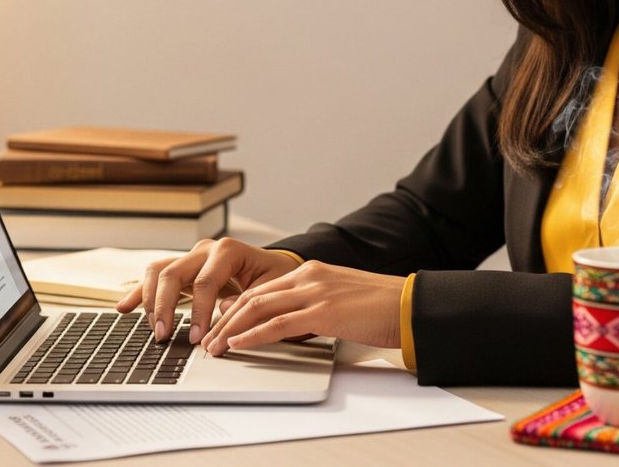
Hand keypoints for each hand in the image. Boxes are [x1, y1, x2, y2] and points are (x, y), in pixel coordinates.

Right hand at [115, 238, 300, 344]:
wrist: (276, 267)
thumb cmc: (276, 279)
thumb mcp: (272, 289)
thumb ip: (251, 299)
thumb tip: (222, 311)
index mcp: (228, 251)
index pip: (205, 281)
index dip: (198, 311)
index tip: (197, 338)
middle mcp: (205, 250)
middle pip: (173, 273)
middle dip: (165, 307)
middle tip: (164, 336)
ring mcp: (191, 257)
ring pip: (159, 271)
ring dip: (151, 301)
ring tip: (153, 329)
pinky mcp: (183, 269)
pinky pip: (155, 276)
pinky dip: (139, 292)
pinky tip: (124, 308)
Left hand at [201, 260, 403, 356]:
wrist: (409, 305)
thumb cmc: (379, 307)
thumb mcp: (337, 300)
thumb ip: (309, 306)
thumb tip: (283, 323)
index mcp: (310, 272)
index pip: (261, 289)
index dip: (234, 309)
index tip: (219, 326)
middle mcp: (308, 276)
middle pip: (252, 297)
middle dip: (225, 320)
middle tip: (208, 340)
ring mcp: (315, 292)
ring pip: (258, 308)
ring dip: (231, 330)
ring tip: (215, 347)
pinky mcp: (323, 312)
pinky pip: (278, 324)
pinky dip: (253, 334)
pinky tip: (238, 344)